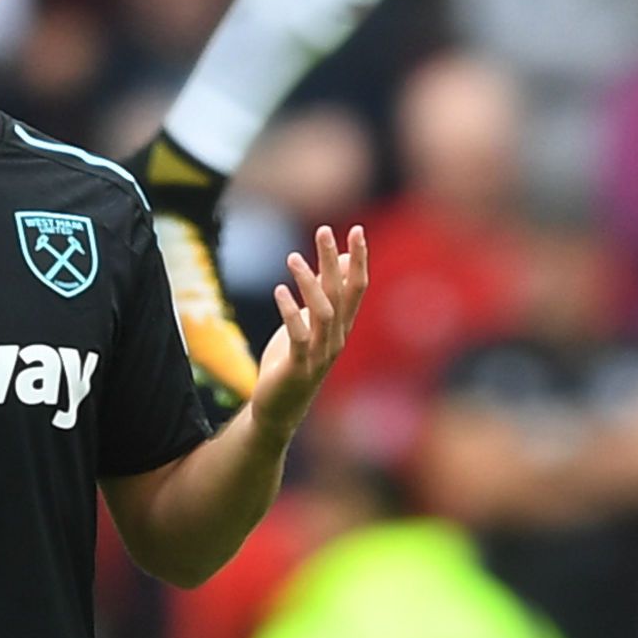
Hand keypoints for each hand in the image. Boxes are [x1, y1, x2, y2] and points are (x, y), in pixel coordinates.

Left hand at [252, 225, 367, 435]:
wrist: (279, 408)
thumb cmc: (293, 360)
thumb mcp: (310, 321)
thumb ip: (326, 293)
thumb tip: (338, 258)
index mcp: (341, 326)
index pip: (356, 288)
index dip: (358, 259)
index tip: (357, 230)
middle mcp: (336, 338)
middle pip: (341, 294)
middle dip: (334, 261)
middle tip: (324, 230)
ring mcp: (319, 354)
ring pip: (322, 313)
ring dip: (309, 283)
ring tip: (292, 258)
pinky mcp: (298, 367)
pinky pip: (299, 336)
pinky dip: (291, 312)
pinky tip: (279, 290)